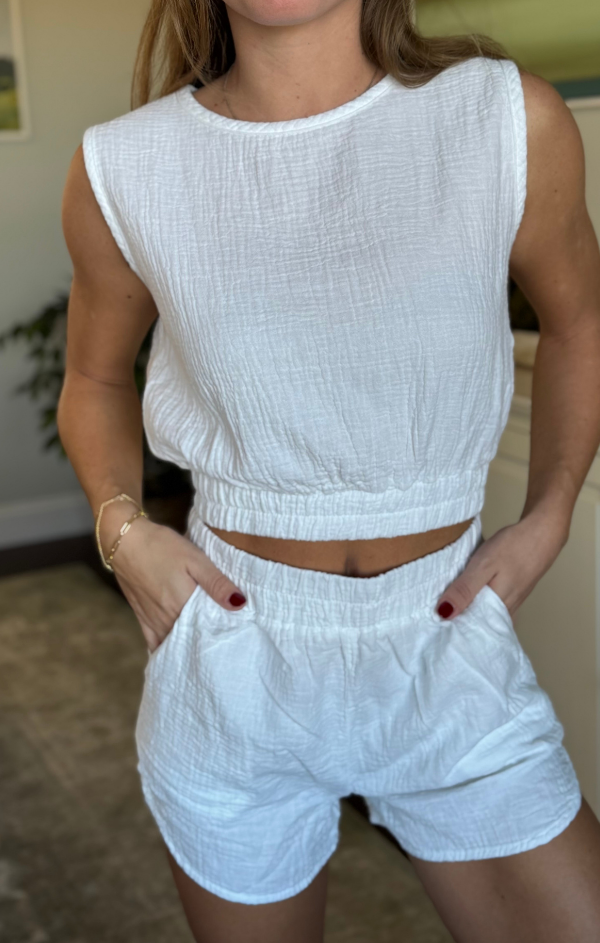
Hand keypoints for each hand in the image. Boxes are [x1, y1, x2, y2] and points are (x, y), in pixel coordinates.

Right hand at [99, 505, 247, 652]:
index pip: (208, 629)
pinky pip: (153, 642)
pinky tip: (173, 654)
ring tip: (203, 649)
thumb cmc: (162, 547)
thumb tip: (240, 604)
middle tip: (223, 644)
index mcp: (184, 605)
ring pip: (173, 642)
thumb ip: (216, 583)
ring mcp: (152, 620)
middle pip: (191, 638)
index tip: (236, 634)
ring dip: (187, 647)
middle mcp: (168, 619)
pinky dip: (163, 649)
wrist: (124, 540)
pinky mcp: (141, 616)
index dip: (222, 632)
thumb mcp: (195, 559)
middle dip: (206, 641)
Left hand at [435, 511, 568, 619]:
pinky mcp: (512, 594)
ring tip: (442, 613)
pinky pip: (491, 608)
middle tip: (431, 624)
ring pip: (483, 616)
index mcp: (497, 610)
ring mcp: (510, 604)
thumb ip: (464, 590)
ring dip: (466, 615)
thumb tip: (443, 614)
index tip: (429, 631)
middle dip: (455, 626)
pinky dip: (477, 605)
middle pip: (477, 626)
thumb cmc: (514, 548)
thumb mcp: (483, 566)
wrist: (542, 533)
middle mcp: (505, 612)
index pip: (470, 631)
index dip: (449, 631)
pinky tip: (466, 600)